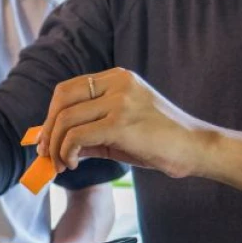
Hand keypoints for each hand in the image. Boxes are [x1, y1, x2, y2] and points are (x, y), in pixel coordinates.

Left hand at [39, 68, 212, 178]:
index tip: (46, 138)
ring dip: (56, 145)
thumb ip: (90, 133)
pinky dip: (68, 151)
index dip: (52, 114)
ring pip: (66, 118)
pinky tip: (74, 163)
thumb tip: (55, 145)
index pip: (69, 89)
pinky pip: (78, 135)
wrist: (195, 148)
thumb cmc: (160, 142)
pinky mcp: (121, 122)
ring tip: (61, 164)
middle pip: (62, 98)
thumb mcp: (121, 131)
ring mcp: (119, 100)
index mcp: (118, 78)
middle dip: (48, 128)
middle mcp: (117, 83)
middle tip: (46, 153)